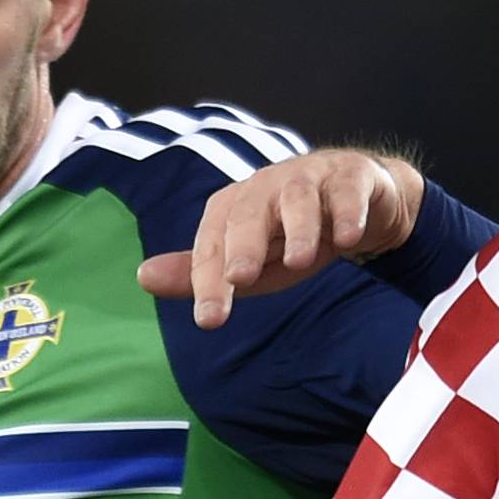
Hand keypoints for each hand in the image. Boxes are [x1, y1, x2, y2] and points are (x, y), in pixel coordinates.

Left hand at [138, 149, 422, 328]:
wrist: (356, 199)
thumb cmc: (291, 234)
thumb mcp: (249, 262)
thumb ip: (201, 273)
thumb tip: (143, 278)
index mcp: (234, 208)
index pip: (213, 244)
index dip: (208, 280)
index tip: (210, 320)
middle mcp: (266, 188)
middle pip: (249, 212)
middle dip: (244, 244)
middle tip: (241, 277)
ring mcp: (310, 179)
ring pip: (299, 197)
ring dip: (298, 226)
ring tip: (300, 260)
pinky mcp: (351, 178)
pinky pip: (348, 192)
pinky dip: (348, 212)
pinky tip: (346, 239)